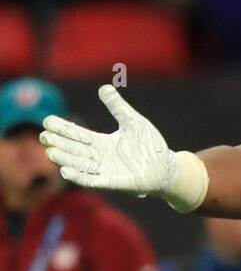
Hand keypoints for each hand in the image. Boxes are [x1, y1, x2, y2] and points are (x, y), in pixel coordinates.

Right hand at [41, 84, 178, 196]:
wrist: (166, 167)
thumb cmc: (150, 146)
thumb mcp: (132, 122)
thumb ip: (117, 107)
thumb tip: (105, 88)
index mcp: (102, 143)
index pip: (77, 134)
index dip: (63, 128)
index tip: (47, 121)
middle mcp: (100, 157)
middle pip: (74, 149)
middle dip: (59, 143)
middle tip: (43, 136)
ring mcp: (106, 171)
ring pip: (79, 164)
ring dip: (65, 159)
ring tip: (50, 152)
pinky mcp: (115, 183)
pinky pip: (93, 180)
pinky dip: (80, 177)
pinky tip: (65, 172)